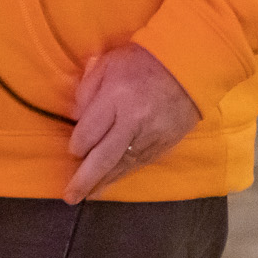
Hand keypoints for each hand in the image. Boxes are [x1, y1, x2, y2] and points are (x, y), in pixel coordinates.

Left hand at [62, 44, 199, 203]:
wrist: (187, 66)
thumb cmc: (141, 61)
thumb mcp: (107, 64)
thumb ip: (87, 90)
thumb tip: (76, 118)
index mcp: (115, 98)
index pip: (88, 133)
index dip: (76, 145)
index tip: (72, 149)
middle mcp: (133, 122)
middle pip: (104, 158)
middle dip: (85, 179)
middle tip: (70, 196)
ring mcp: (151, 137)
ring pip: (122, 166)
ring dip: (103, 183)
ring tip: (87, 196)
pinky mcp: (164, 145)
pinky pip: (139, 164)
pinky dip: (123, 175)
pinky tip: (111, 182)